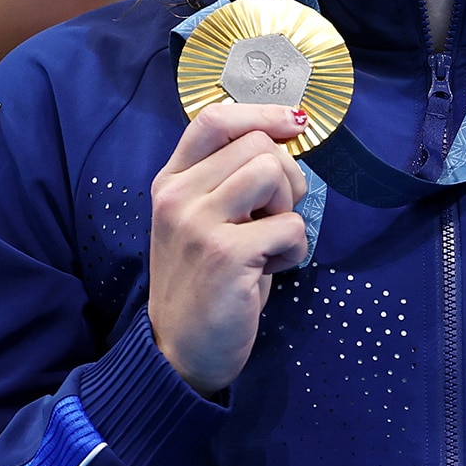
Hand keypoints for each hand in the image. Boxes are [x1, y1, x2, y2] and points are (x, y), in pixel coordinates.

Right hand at [148, 104, 308, 395]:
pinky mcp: (224, 254)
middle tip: (273, 216)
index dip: (261, 113)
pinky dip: (294, 249)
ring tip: (269, 241)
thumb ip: (230, 176)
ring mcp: (197, 223)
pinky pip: (290, 225)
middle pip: (257, 144)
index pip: (213, 119)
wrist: (180, 353)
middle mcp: (177, 196)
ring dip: (288, 209)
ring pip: (273, 173)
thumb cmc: (206, 281)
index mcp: (171, 181)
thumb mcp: (205, 218)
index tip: (293, 123)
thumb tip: (284, 130)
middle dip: (286, 176)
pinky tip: (269, 270)